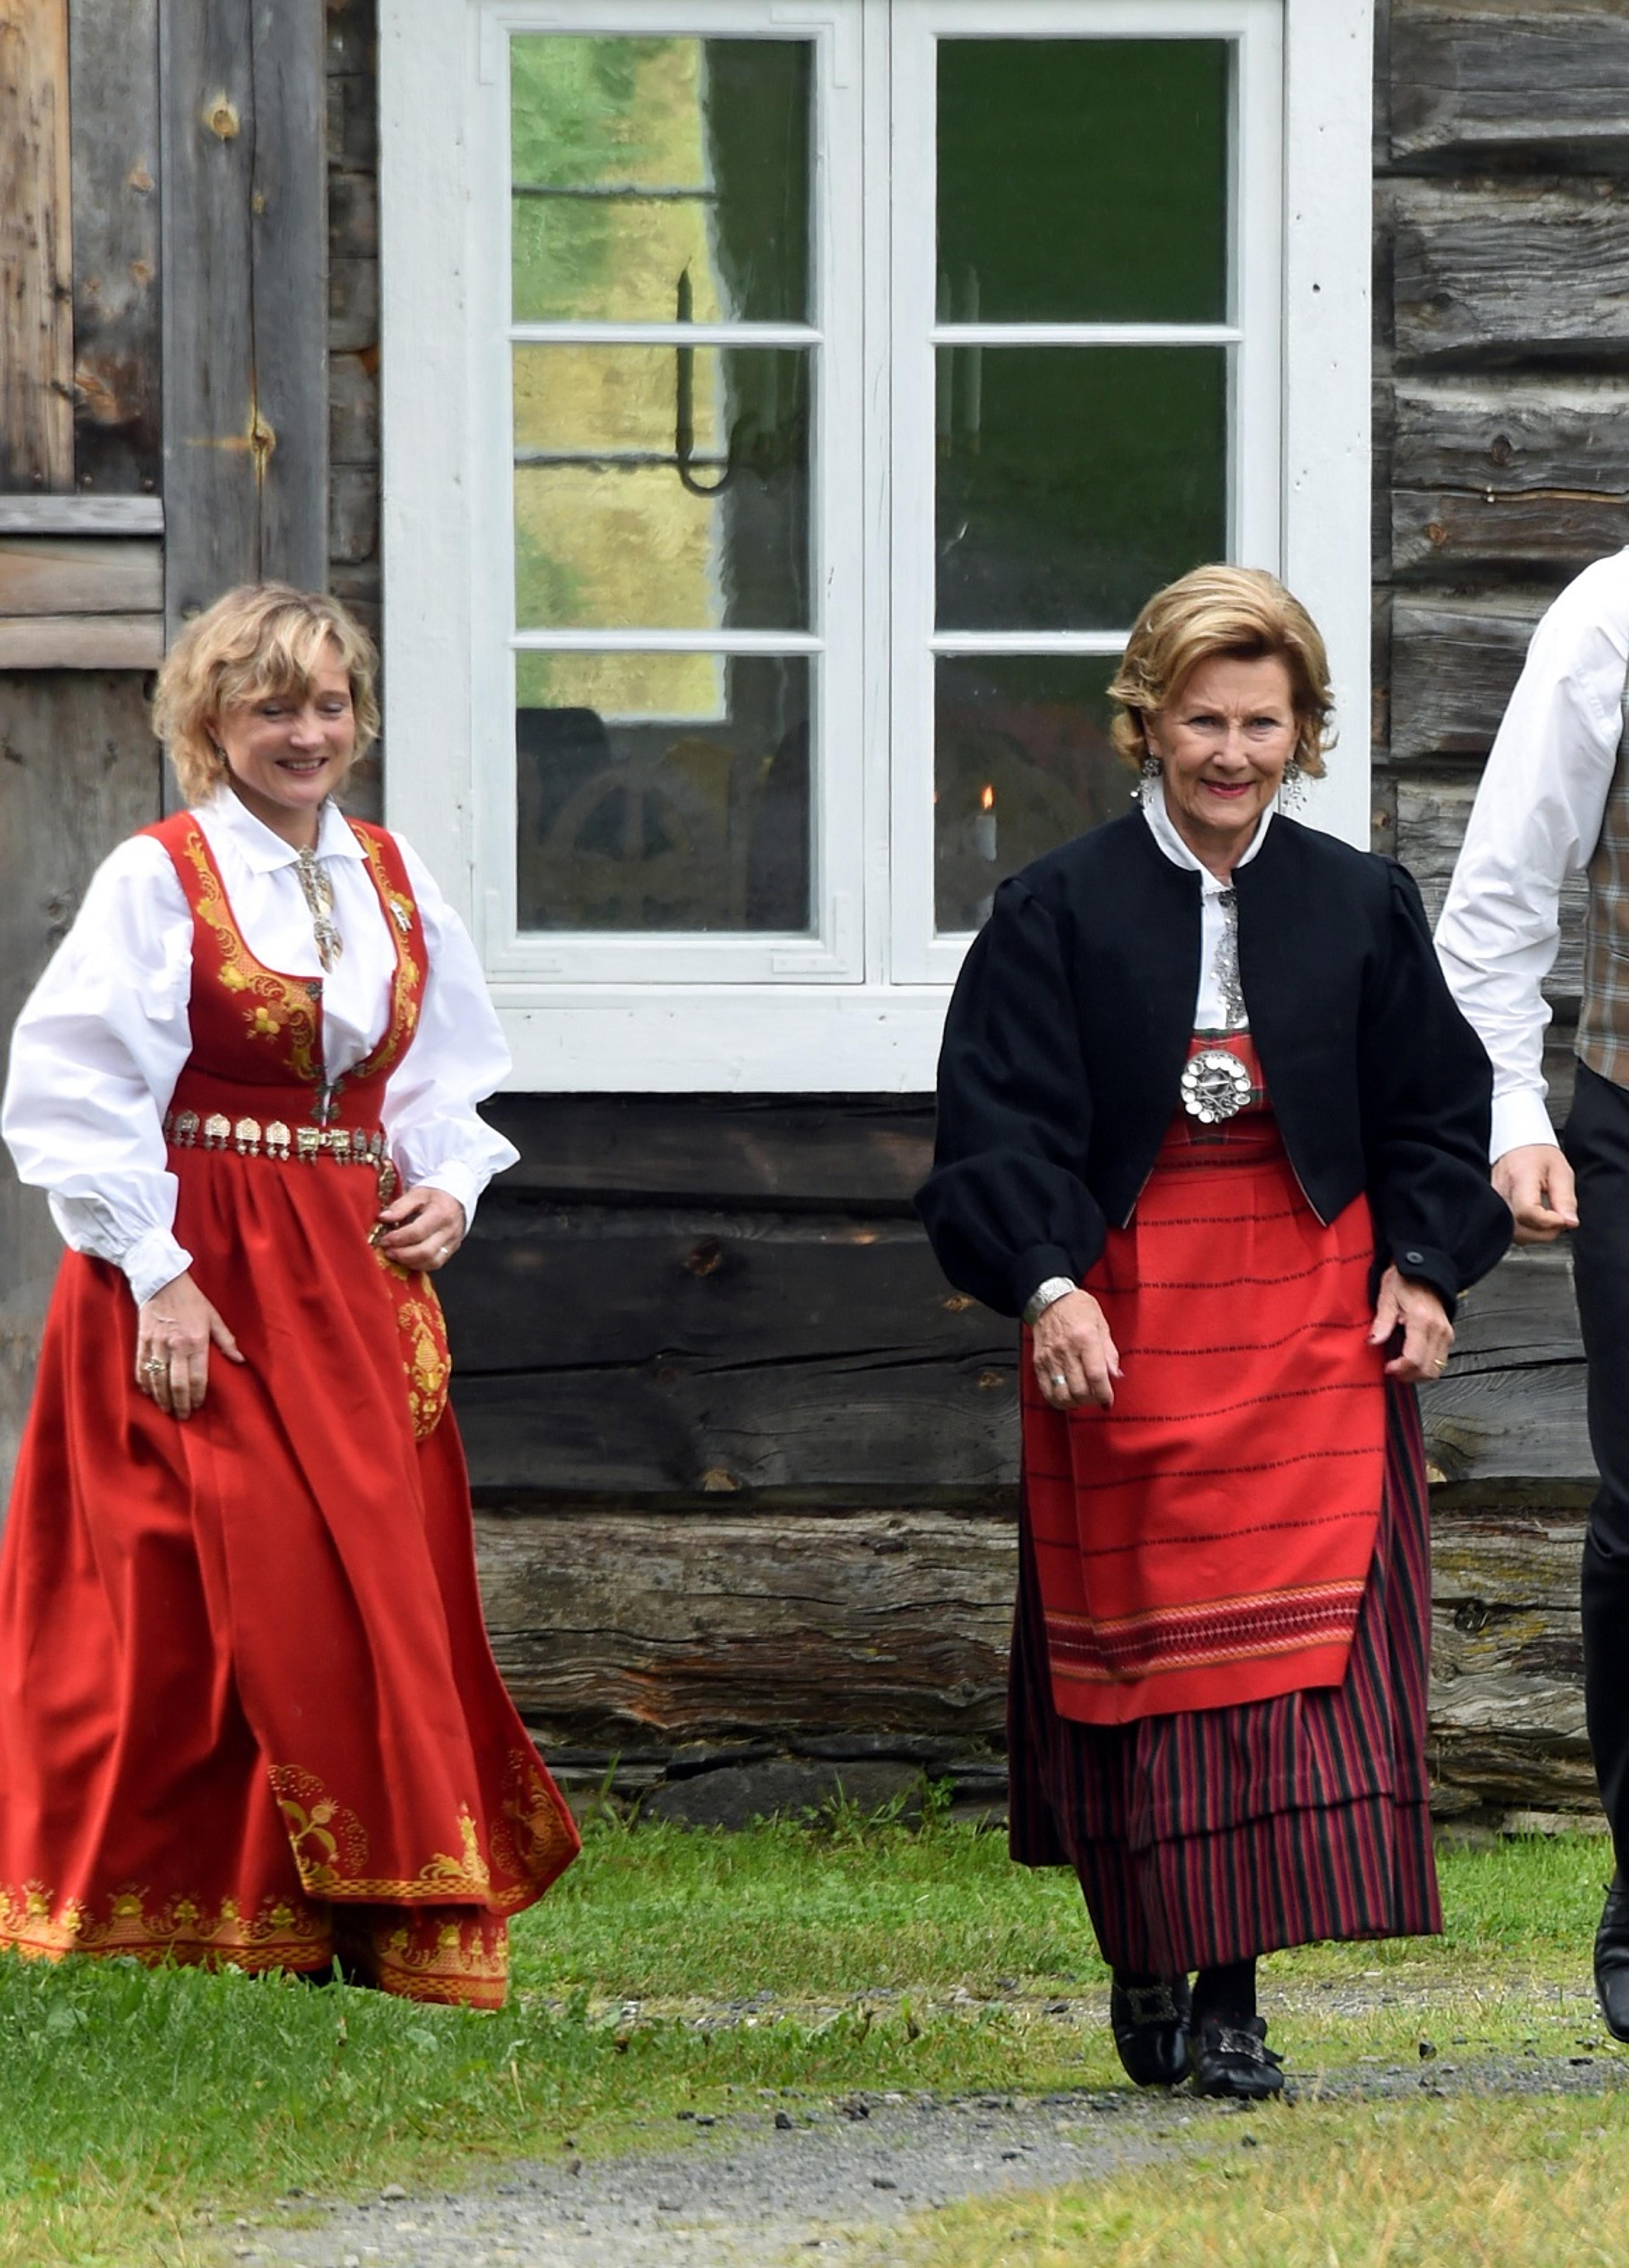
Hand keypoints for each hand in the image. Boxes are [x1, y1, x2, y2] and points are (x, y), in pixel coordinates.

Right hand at [135, 1271, 244, 1420]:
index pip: (198, 1378)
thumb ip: (226, 1340)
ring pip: (157, 1380)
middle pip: (177, 1384)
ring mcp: (156, 1345)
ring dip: (162, 1399)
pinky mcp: (142, 1342)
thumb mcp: (213, 1316)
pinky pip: (141, 1369)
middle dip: (180, 1404)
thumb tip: (240, 1360)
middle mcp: (175, 1346)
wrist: (161, 1281)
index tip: (198, 1407)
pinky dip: (145, 1384)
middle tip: (182, 1416)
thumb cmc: (191, 1299)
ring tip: (167, 1410)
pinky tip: (150, 1394)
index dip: (197, 1396)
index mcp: (196, 1341)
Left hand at [376, 1185, 465, 1271]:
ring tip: (395, 1256)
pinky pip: (435, 1264)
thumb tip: (383, 1218)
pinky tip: (407, 1260)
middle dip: (403, 1254)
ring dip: (410, 1262)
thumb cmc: (434, 1197)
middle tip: (387, 1251)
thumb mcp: (417, 1194)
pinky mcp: (451, 1251)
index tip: (384, 1240)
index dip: (398, 1238)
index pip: (418, 1231)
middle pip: (426, 1251)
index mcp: (441, 1213)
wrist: (454, 1201)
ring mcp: (452, 1243)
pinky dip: (419, 1265)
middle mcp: (449, 1231)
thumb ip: (400, 1206)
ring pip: (432, 1261)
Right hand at [1032, 1289, 1122, 1410]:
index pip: (1096, 1376)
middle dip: (1092, 1400)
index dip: (1104, 1394)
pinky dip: (1058, 1400)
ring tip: (1083, 1398)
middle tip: (1097, 1398)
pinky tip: (1067, 1397)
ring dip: (1075, 1403)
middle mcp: (1066, 1350)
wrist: (1049, 1299)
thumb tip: (1115, 1375)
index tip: (1108, 1401)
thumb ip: (1109, 1352)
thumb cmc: (1077, 1308)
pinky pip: (1046, 1390)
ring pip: (1062, 1395)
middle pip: (1080, 1390)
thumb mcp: (1102, 1324)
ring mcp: (1050, 1358)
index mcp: (1085, 1339)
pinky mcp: (1039, 1363)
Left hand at [1369, 1264, 1452, 1383]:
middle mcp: (1439, 1330)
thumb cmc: (1404, 1281)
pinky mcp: (1448, 1336)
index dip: (1399, 1369)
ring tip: (1400, 1366)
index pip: (1414, 1358)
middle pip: (1427, 1369)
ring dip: (1417, 1374)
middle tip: (1391, 1370)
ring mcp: (1446, 1334)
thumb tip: (1373, 1342)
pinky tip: (1411, 1359)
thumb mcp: (1387, 1297)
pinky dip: (1425, 1366)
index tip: (1387, 1367)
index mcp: (1422, 1321)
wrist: (1425, 1271)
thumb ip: (1382, 1322)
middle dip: (1408, 1375)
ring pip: (1435, 1369)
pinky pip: (1439, 1361)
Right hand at [1492, 1142, 1577, 1244]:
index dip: (1549, 1221)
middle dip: (1546, 1232)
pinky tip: (1535, 1221)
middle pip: (1520, 1229)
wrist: (1518, 1145)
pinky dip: (1526, 1231)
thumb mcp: (1561, 1172)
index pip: (1528, 1212)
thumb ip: (1566, 1199)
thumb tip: (1570, 1223)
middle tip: (1560, 1220)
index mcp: (1520, 1178)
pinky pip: (1510, 1229)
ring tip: (1549, 1220)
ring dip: (1536, 1234)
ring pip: (1514, 1234)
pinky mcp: (1495, 1208)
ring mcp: (1495, 1201)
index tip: (1563, 1217)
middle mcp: (1502, 1191)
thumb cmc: (1538, 1155)